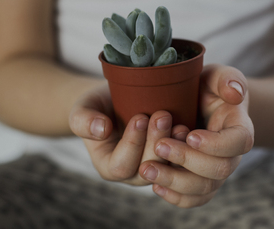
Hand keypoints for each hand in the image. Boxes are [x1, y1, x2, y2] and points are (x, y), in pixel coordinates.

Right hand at [69, 82, 188, 185]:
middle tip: (162, 116)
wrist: (115, 101)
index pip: (121, 165)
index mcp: (109, 167)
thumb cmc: (97, 107)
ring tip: (180, 123)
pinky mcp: (172, 158)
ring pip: (169, 166)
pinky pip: (182, 160)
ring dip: (175, 146)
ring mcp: (156, 167)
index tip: (140, 118)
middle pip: (149, 167)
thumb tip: (101, 130)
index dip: (132, 144)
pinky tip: (190, 127)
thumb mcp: (82, 109)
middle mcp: (134, 173)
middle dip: (156, 142)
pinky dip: (187, 146)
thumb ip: (84, 120)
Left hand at [139, 64, 253, 206]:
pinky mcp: (200, 181)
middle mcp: (231, 155)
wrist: (201, 104)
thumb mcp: (218, 75)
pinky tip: (155, 185)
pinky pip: (193, 199)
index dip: (216, 144)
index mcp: (239, 128)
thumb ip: (228, 79)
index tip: (190, 134)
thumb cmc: (209, 88)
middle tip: (160, 145)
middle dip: (187, 160)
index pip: (238, 143)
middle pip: (219, 170)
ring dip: (174, 182)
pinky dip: (175, 196)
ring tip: (146, 169)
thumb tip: (235, 93)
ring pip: (203, 189)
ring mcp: (216, 172)